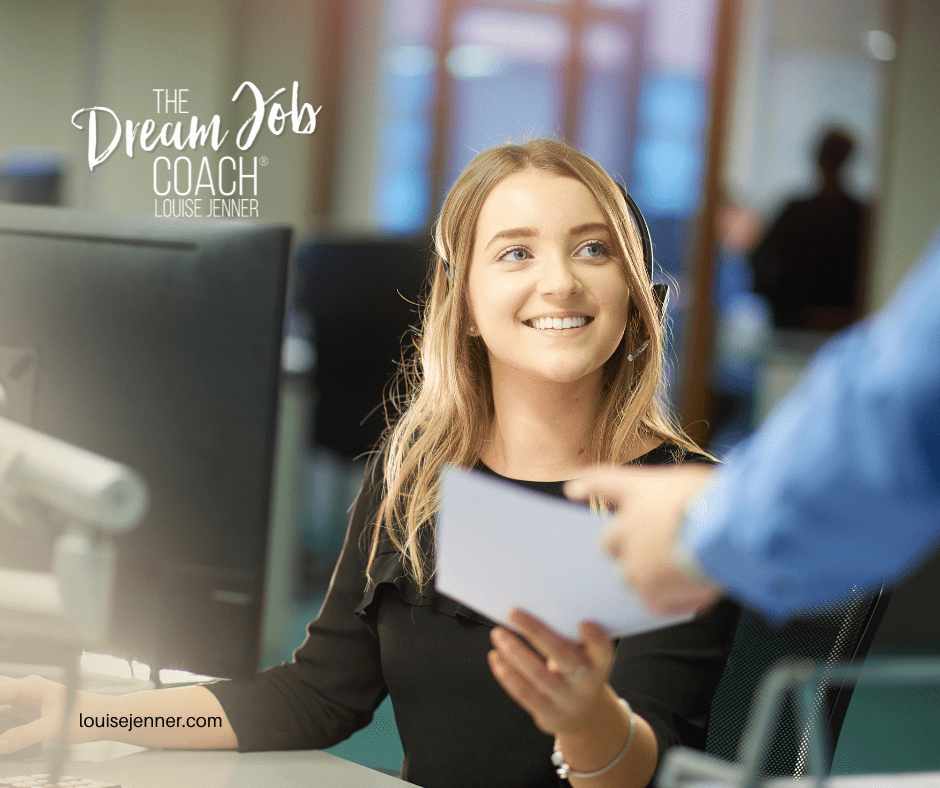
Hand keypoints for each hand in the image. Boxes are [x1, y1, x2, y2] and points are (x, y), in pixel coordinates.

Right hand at [0, 674, 77, 753]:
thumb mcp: (53, 727)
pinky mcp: (26, 710)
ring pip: (0, 700)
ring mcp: (26, 699)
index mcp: (31, 686)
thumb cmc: (83, 715)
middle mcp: (26, 689)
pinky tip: (0, 730)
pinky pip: (3, 710)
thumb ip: (24, 736)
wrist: (101, 717)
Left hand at [488, 608, 614, 736]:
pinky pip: (522, 692)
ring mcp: (567, 701)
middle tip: (514, 613)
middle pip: (562, 655)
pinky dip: (506, 673)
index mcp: (599, 664)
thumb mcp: (584, 657)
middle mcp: (587, 683)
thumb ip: (569, 637)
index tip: (584, 624)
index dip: (596, 639)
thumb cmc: (578, 672)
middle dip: (536, 632)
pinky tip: (495, 656)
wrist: (582, 716)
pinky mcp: (548, 714)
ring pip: (536, 673)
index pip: (603, 650)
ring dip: (513, 650)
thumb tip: (533, 609)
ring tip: (498, 633)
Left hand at [565, 464, 720, 616]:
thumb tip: (673, 514)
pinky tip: (693, 592)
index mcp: (637, 491)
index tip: (574, 491)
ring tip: (681, 572)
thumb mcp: (694, 481)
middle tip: (656, 549)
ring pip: (631, 575)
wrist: (727, 529)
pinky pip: (654, 602)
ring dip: (650, 576)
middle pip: (609, 543)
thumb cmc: (718, 500)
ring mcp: (634, 562)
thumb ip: (673, 498)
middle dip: (626, 548)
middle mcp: (627, 527)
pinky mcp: (649, 592)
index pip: (603, 482)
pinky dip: (672, 600)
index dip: (589, 486)